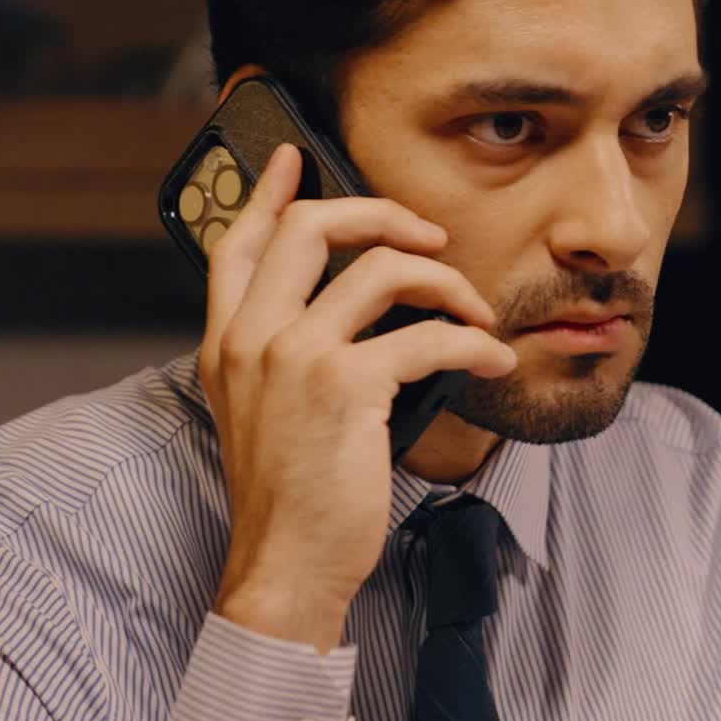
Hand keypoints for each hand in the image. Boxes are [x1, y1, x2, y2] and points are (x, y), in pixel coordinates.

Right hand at [200, 143, 516, 649]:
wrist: (285, 565)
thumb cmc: (288, 500)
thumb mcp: (262, 415)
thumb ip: (283, 358)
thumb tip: (350, 312)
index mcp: (227, 342)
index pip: (238, 242)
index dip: (267, 190)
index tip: (294, 155)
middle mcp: (252, 338)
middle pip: (312, 226)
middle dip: (382, 214)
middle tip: (429, 238)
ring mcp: (295, 357)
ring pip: (384, 269)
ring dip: (448, 283)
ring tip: (477, 311)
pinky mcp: (347, 387)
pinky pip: (429, 335)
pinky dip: (474, 342)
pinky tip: (492, 359)